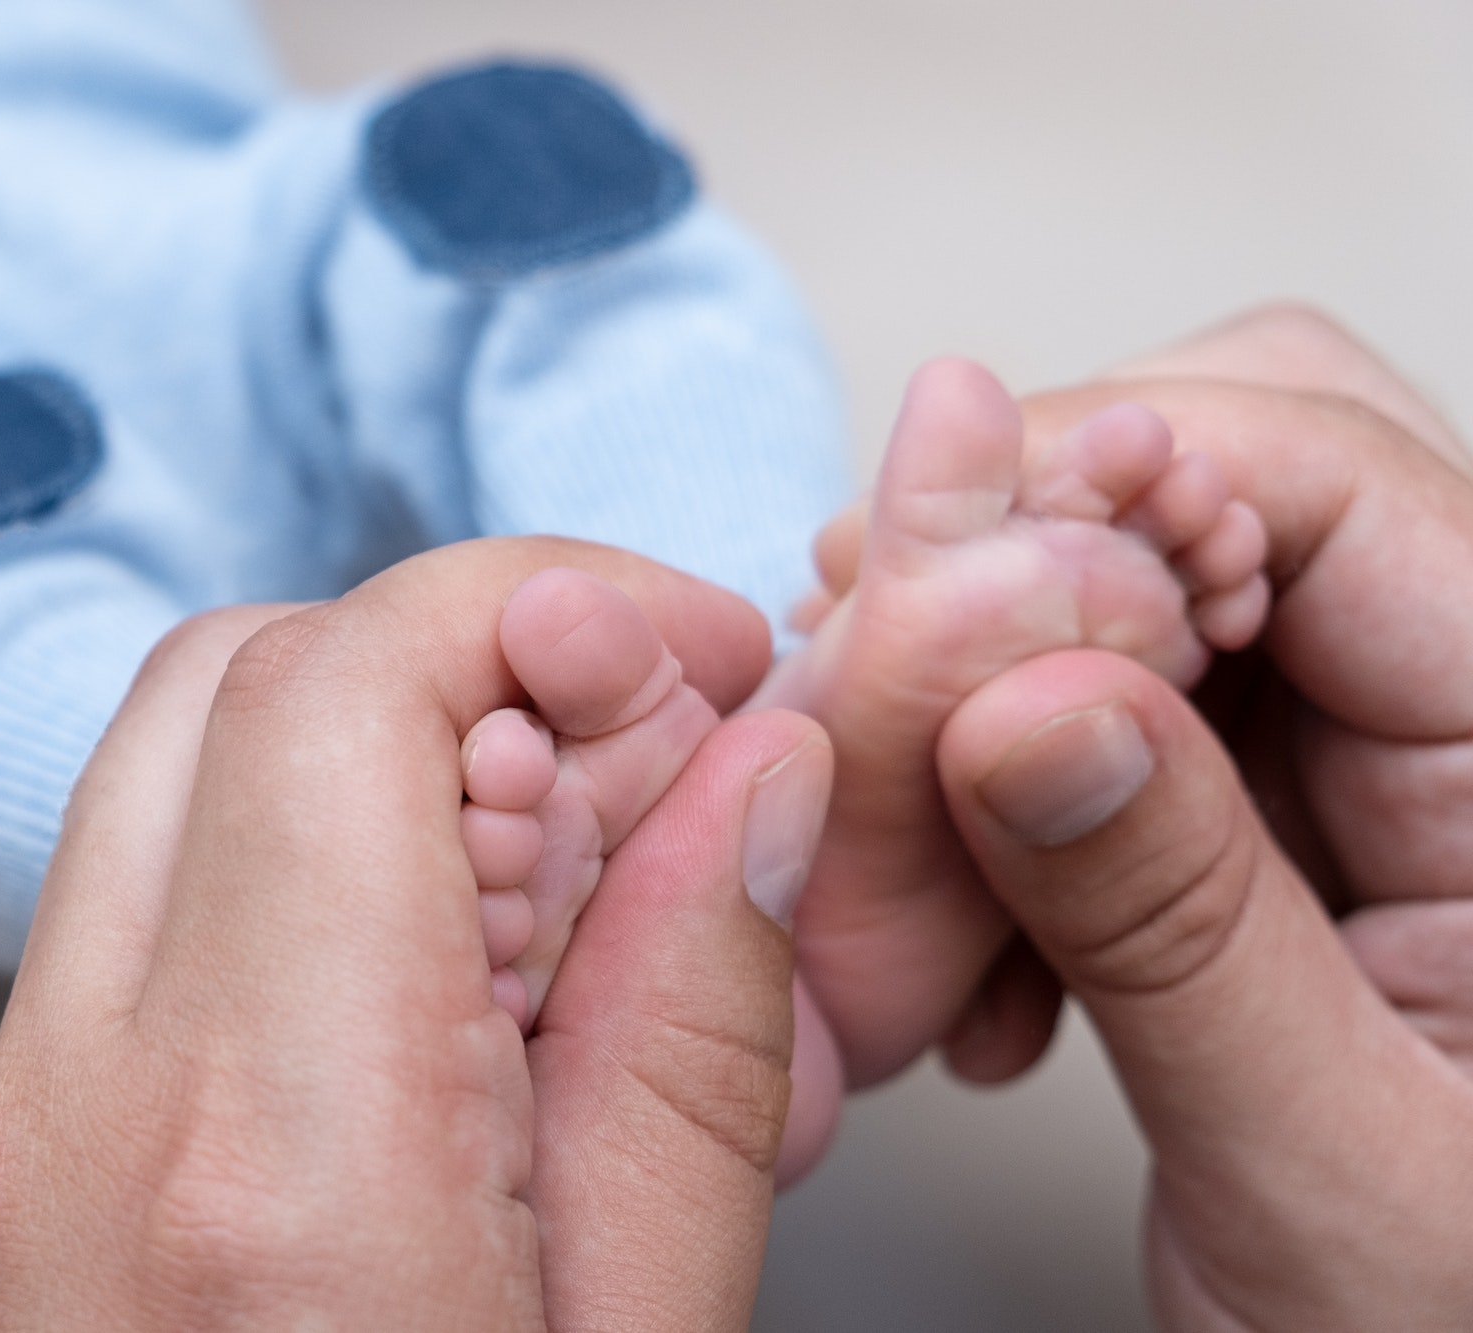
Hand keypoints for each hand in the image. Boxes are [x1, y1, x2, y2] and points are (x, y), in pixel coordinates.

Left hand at [0, 537, 837, 1329]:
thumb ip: (690, 1047)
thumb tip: (743, 792)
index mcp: (273, 1168)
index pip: (341, 686)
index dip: (540, 603)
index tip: (685, 654)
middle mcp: (69, 1139)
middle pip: (224, 688)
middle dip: (451, 670)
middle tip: (625, 781)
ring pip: (156, 806)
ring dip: (360, 785)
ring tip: (535, 931)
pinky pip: (113, 958)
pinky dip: (277, 919)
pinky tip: (416, 1044)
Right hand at [931, 308, 1472, 1327]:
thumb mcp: (1328, 1164)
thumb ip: (1177, 925)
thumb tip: (1020, 700)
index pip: (1340, 488)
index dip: (1119, 481)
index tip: (930, 564)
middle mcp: (1470, 723)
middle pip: (1257, 477)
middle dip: (1056, 546)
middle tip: (912, 667)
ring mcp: (1371, 764)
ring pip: (1158, 590)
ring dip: (1007, 683)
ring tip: (927, 849)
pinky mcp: (1275, 820)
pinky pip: (1113, 716)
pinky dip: (1006, 791)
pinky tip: (982, 942)